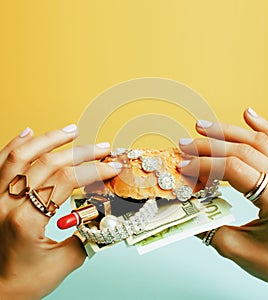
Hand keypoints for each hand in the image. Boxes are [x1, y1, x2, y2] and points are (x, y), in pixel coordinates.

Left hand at [0, 125, 120, 298]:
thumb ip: (90, 234)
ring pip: (22, 155)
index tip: (111, 166)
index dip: (93, 170)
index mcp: (28, 221)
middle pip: (49, 163)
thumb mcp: (68, 260)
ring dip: (50, 139)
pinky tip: (29, 133)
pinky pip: (1, 162)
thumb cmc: (29, 279)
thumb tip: (110, 214)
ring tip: (72, 130)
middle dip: (82, 153)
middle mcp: (8, 204)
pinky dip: (16, 144)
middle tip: (102, 148)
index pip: (66, 181)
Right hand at [178, 108, 267, 286]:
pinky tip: (248, 114)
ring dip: (228, 131)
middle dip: (209, 146)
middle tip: (186, 145)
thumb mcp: (242, 252)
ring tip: (204, 126)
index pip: (234, 169)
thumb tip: (186, 212)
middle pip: (242, 151)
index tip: (184, 166)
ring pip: (258, 141)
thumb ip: (210, 231)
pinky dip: (263, 126)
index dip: (205, 165)